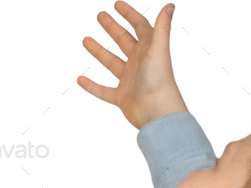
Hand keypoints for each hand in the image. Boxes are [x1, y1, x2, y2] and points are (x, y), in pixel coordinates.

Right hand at [78, 3, 187, 129]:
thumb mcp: (158, 48)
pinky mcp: (122, 98)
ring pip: (111, 63)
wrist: (157, 113)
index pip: (139, 26)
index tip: (117, 5)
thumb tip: (170, 5)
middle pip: (123, 41)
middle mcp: (138, 63)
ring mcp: (129, 81)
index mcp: (148, 49)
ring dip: (99, 52)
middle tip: (100, 16)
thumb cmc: (160, 81)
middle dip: (112, 27)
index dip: (129, 14)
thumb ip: (162, 26)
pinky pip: (104, 91)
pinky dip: (92, 86)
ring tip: (86, 40)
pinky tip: (81, 79)